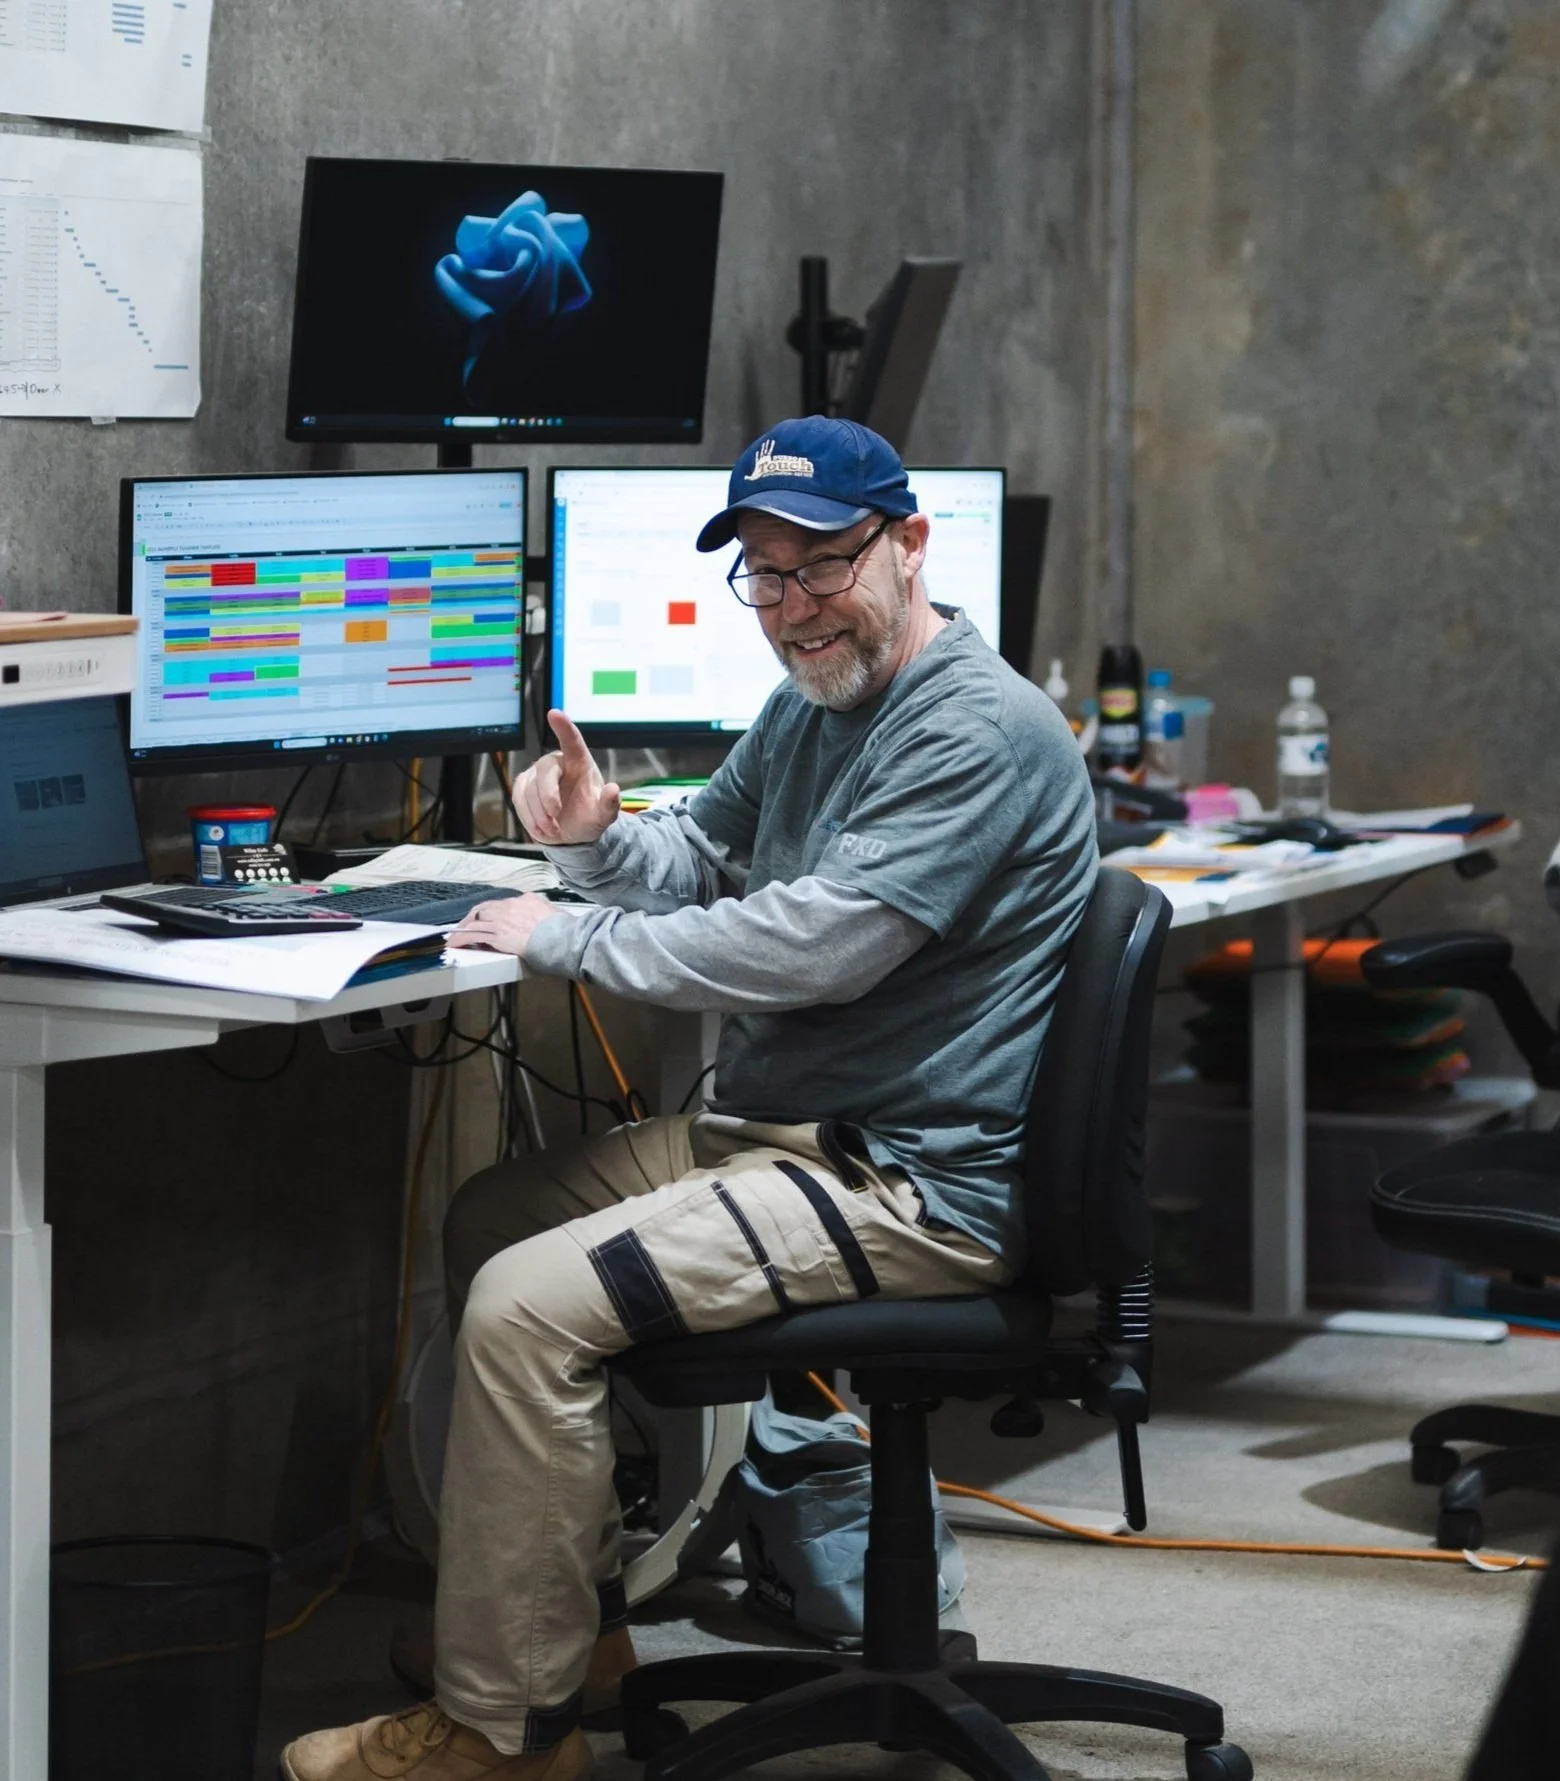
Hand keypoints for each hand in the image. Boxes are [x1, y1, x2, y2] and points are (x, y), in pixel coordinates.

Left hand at [447, 893, 561, 958]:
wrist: (562, 937)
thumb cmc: (565, 931)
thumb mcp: (558, 915)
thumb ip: (549, 915)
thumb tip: (552, 919)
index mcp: (528, 900)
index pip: (505, 904)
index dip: (495, 912)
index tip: (491, 919)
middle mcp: (512, 905)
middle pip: (486, 908)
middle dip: (474, 916)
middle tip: (466, 925)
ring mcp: (503, 919)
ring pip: (476, 919)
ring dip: (463, 928)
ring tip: (455, 936)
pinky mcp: (498, 933)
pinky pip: (473, 934)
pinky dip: (461, 938)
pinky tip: (454, 943)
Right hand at [511, 710, 620, 844]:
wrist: (572, 833)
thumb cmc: (589, 816)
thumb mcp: (604, 815)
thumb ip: (609, 804)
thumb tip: (613, 790)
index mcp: (579, 762)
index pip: (571, 741)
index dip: (563, 727)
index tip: (554, 714)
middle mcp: (556, 763)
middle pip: (545, 770)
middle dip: (547, 795)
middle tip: (555, 816)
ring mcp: (537, 774)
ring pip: (529, 789)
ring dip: (540, 814)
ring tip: (554, 828)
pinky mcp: (522, 787)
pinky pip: (519, 799)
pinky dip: (530, 818)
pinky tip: (542, 828)